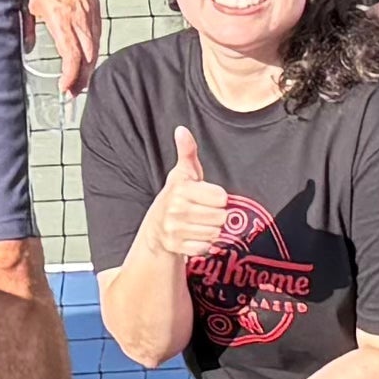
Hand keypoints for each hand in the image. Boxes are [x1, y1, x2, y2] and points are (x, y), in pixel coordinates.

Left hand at [25, 0, 103, 96]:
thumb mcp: (29, 4)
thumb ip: (28, 29)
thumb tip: (27, 46)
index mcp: (62, 20)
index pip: (73, 58)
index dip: (71, 78)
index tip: (65, 89)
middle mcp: (80, 19)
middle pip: (88, 58)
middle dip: (82, 79)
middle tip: (73, 92)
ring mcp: (90, 13)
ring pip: (95, 47)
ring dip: (88, 66)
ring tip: (79, 79)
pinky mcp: (95, 6)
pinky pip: (97, 34)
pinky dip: (92, 49)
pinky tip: (86, 54)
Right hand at [136, 128, 251, 265]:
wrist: (157, 226)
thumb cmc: (177, 196)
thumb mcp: (183, 172)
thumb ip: (187, 151)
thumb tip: (182, 130)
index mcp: (180, 188)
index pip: (221, 197)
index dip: (218, 197)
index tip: (207, 197)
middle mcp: (175, 209)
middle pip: (220, 217)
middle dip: (216, 215)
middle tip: (204, 211)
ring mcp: (175, 229)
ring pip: (214, 233)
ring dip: (210, 230)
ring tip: (199, 223)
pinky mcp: (176, 246)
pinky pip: (205, 247)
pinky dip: (203, 244)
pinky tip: (194, 236)